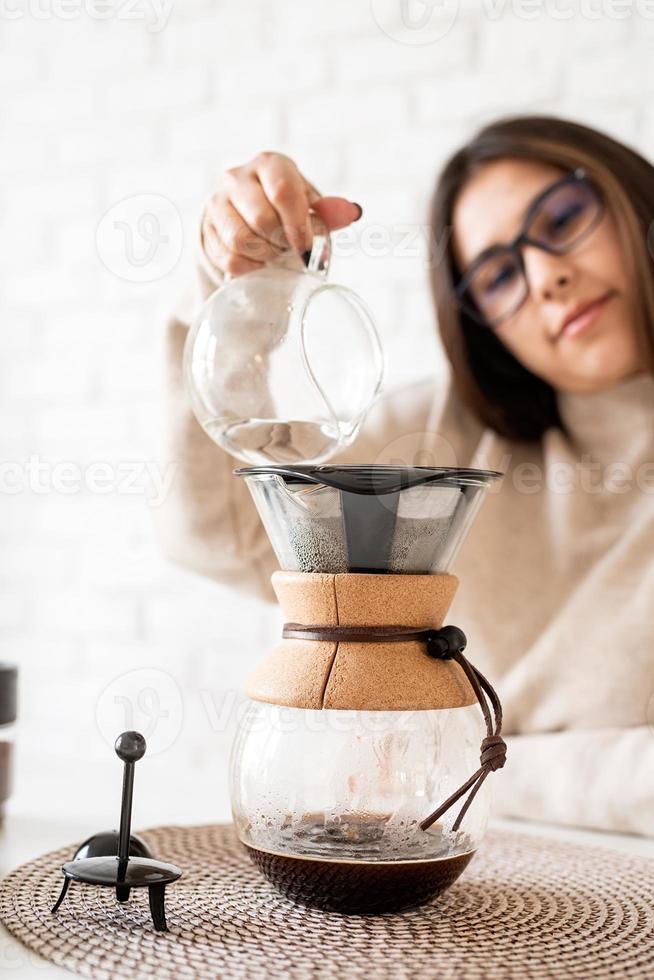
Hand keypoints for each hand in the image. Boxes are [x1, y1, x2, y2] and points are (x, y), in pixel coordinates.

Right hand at [202, 151, 361, 276]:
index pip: (283, 190)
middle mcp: (237, 177)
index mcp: (269, 164)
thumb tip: (350, 212)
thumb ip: (328, 212)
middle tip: (289, 247)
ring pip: (241, 240)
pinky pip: (230, 258)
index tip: (305, 245)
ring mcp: (218, 203)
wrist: (247, 216)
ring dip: (265, 255)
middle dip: (281, 242)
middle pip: (261, 218)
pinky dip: (250, 267)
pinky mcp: (208, 230)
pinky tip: (258, 260)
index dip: (297, 223)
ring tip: (274, 252)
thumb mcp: (309, 206)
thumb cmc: (286, 210)